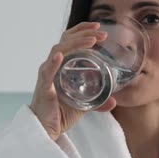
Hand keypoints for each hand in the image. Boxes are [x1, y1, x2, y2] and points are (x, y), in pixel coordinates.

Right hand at [29, 22, 116, 140]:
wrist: (47, 130)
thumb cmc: (60, 113)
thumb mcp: (84, 105)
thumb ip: (98, 102)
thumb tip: (115, 102)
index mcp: (61, 66)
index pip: (69, 40)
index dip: (82, 31)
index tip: (99, 27)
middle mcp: (52, 66)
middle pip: (65, 41)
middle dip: (84, 34)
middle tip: (102, 33)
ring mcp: (47, 75)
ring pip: (58, 51)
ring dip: (76, 43)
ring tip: (92, 41)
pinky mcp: (43, 87)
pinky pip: (47, 72)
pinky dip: (54, 62)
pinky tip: (61, 56)